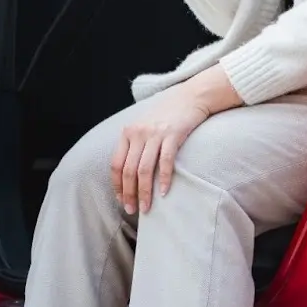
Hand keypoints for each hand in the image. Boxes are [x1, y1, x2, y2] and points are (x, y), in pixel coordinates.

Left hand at [109, 83, 208, 214]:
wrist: (190, 96)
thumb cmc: (168, 114)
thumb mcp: (145, 125)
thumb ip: (135, 143)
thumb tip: (129, 172)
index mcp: (127, 132)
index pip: (115, 165)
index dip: (117, 186)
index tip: (121, 201)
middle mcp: (138, 133)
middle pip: (128, 170)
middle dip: (129, 194)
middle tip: (132, 210)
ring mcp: (155, 134)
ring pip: (144, 170)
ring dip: (144, 192)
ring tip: (147, 208)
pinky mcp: (173, 134)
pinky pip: (165, 161)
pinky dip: (164, 179)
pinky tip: (164, 192)